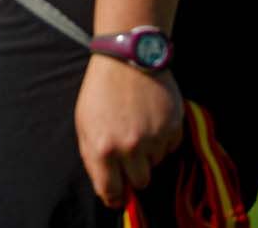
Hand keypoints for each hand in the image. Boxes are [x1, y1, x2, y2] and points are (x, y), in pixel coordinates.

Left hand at [75, 54, 183, 208]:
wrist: (125, 60)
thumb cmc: (100, 92)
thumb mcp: (84, 123)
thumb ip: (93, 157)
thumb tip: (107, 188)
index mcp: (101, 148)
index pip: (111, 190)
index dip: (115, 197)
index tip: (118, 197)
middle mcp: (128, 147)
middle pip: (140, 182)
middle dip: (134, 172)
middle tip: (130, 155)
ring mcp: (153, 138)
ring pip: (156, 164)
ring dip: (149, 152)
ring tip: (138, 126)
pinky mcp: (173, 128)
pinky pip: (171, 148)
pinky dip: (163, 139)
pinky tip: (151, 119)